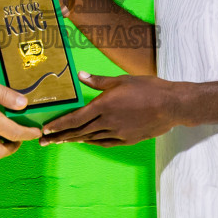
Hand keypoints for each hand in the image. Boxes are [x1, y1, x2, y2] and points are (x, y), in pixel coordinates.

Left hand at [39, 71, 184, 146]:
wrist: (172, 105)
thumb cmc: (148, 88)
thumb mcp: (121, 80)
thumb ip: (99, 81)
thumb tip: (81, 75)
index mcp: (104, 106)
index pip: (75, 118)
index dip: (59, 124)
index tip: (46, 129)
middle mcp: (108, 122)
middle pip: (79, 131)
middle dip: (60, 136)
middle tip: (44, 142)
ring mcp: (118, 133)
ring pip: (91, 138)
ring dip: (74, 140)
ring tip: (61, 142)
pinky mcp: (128, 139)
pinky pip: (105, 143)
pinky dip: (93, 142)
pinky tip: (87, 142)